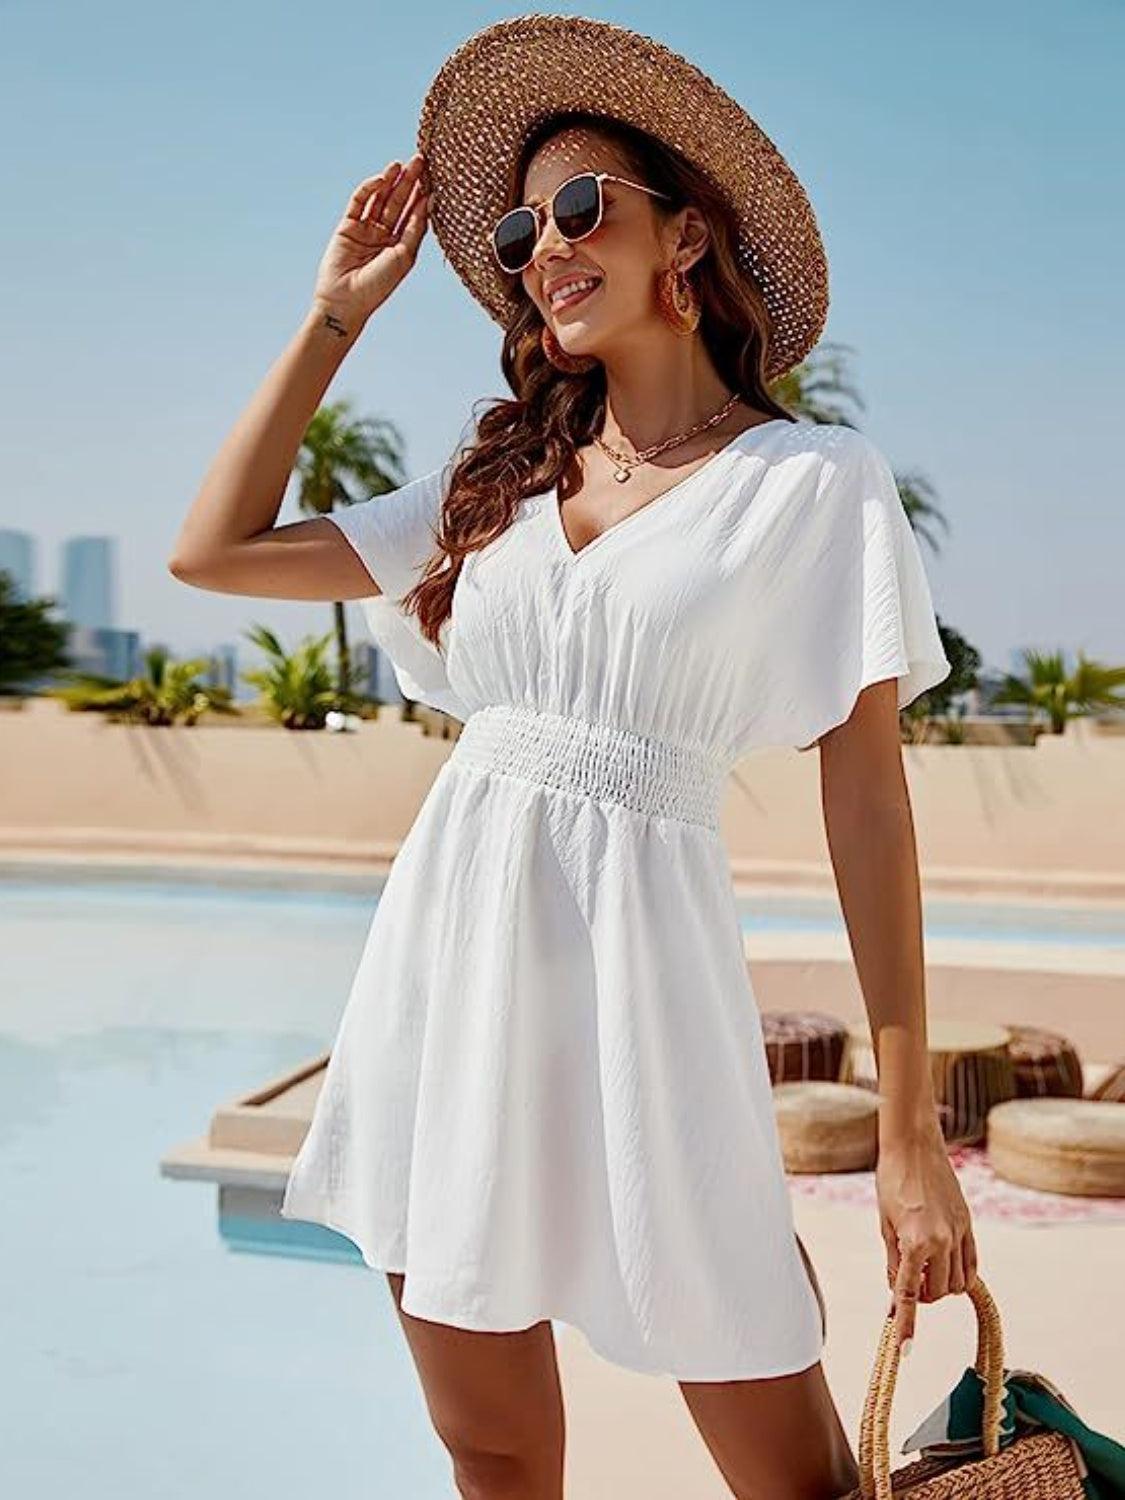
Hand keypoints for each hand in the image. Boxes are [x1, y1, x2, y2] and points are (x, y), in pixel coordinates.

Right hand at [311, 153, 429, 325]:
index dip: (423, 195)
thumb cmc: (378, 286)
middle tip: (420, 161)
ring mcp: (366, 229)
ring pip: (380, 199)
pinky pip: (359, 202)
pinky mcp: (348, 225)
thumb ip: (416, 227)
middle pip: (400, 202)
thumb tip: (431, 200)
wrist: (346, 301)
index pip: (415, 214)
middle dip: (410, 182)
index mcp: (402, 244)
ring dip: (391, 181)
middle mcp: (385, 235)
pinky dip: (369, 189)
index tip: (435, 177)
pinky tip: (381, 179)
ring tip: (401, 164)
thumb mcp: (404, 256)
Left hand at [876, 1123, 978, 1353]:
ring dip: (940, 1285)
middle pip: (937, 1293)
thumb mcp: (884, 1224)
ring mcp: (960, 1232)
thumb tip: (894, 1295)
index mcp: (914, 1241)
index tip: (905, 1351)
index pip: (908, 1294)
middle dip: (922, 1296)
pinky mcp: (969, 1224)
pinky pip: (972, 1264)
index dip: (906, 1325)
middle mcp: (942, 1240)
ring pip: (958, 1282)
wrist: (914, 1146)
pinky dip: (960, 1273)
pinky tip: (944, 1266)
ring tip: (922, 1268)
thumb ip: (892, 1262)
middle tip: (907, 1282)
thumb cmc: (891, 1181)